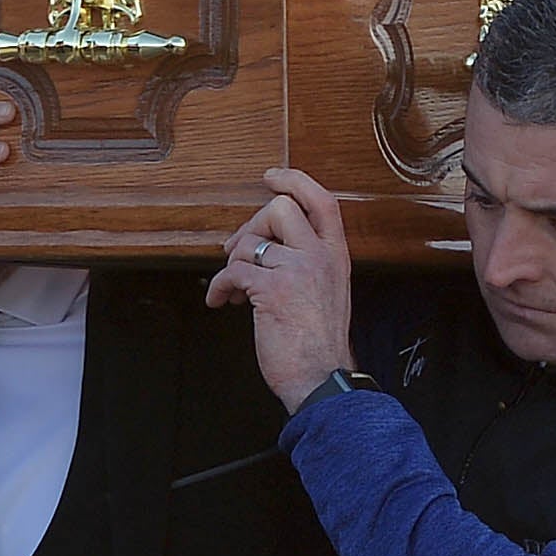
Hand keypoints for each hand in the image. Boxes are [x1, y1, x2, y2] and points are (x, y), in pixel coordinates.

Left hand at [205, 165, 356, 409]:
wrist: (322, 379)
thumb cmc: (320, 345)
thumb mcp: (327, 293)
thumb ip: (308, 264)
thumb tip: (266, 247)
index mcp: (336, 256)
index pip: (322, 201)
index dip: (295, 181)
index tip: (272, 177)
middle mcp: (320, 257)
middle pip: (280, 209)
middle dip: (251, 226)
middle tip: (238, 249)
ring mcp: (298, 270)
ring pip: (251, 241)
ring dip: (232, 262)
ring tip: (231, 287)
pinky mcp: (272, 290)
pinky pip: (232, 272)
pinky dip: (218, 286)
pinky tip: (221, 301)